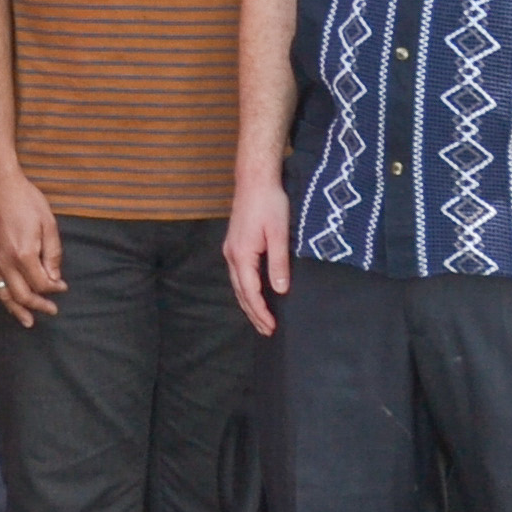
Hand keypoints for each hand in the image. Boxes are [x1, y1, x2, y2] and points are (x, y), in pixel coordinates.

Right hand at [0, 165, 66, 326]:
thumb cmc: (25, 199)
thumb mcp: (48, 223)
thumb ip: (52, 253)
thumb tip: (54, 277)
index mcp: (23, 254)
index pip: (41, 283)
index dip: (54, 288)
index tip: (62, 287)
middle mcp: (5, 262)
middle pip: (22, 295)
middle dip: (38, 305)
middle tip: (51, 310)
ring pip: (3, 294)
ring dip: (16, 310)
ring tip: (27, 321)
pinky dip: (2, 296)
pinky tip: (9, 300)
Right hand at [223, 173, 292, 337]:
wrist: (255, 179)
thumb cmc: (269, 203)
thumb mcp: (279, 234)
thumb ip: (278, 263)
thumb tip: (280, 290)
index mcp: (242, 255)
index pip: (250, 292)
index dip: (261, 312)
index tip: (272, 327)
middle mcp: (232, 255)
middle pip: (241, 293)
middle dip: (253, 314)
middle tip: (267, 331)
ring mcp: (230, 249)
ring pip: (238, 285)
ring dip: (248, 304)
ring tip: (260, 319)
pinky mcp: (234, 244)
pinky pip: (238, 274)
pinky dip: (245, 290)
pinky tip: (253, 294)